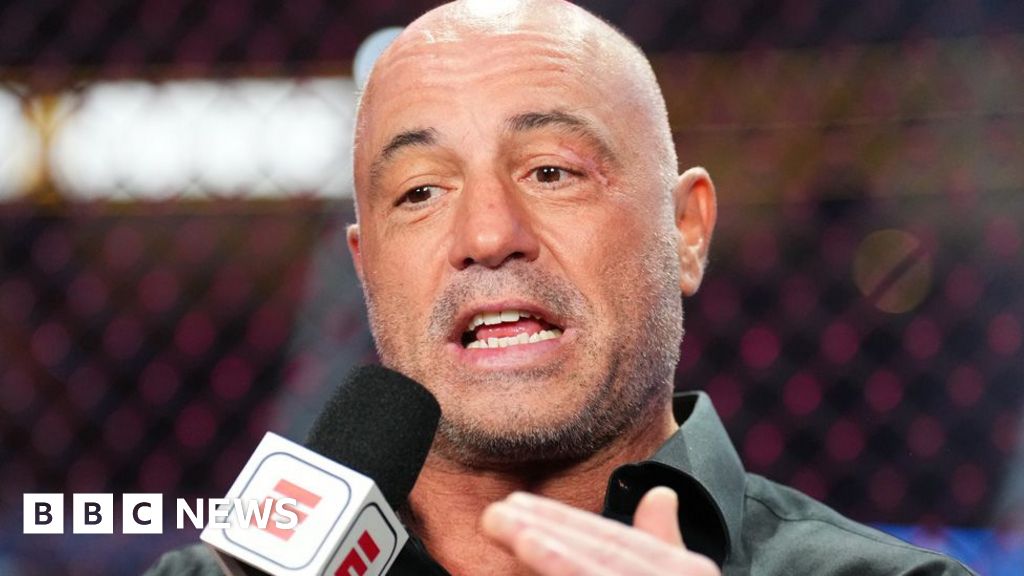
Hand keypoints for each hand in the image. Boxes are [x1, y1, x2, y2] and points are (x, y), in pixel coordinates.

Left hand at [481, 487, 720, 574]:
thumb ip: (662, 545)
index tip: (516, 505)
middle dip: (548, 529)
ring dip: (553, 556)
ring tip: (512, 533)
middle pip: (603, 556)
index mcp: (689, 574)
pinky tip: (531, 560)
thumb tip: (659, 494)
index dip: (565, 520)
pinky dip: (562, 574)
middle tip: (494, 514)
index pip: (617, 542)